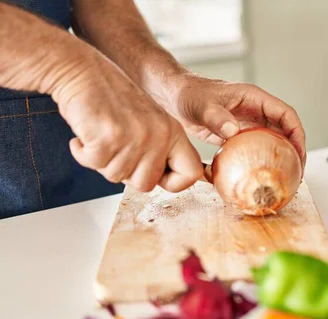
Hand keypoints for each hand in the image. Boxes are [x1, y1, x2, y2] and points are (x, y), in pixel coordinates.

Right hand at [53, 54, 203, 192]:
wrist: (82, 70)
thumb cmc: (111, 98)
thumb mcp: (149, 122)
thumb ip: (160, 151)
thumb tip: (160, 182)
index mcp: (173, 132)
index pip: (191, 173)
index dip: (173, 183)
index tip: (155, 176)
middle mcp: (159, 134)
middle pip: (146, 184)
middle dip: (126, 174)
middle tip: (116, 149)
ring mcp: (136, 136)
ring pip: (117, 177)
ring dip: (102, 161)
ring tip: (101, 135)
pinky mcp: (109, 137)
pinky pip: (94, 164)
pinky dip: (82, 153)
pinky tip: (86, 133)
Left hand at [160, 74, 305, 164]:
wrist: (172, 97)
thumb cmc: (187, 94)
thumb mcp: (201, 105)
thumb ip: (216, 116)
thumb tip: (234, 131)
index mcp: (254, 98)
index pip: (286, 115)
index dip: (297, 133)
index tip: (298, 153)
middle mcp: (255, 111)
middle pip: (285, 131)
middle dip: (295, 151)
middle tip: (296, 173)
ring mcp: (247, 123)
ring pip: (273, 141)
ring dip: (281, 158)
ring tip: (285, 178)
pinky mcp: (237, 135)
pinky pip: (255, 149)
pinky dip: (261, 161)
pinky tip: (259, 177)